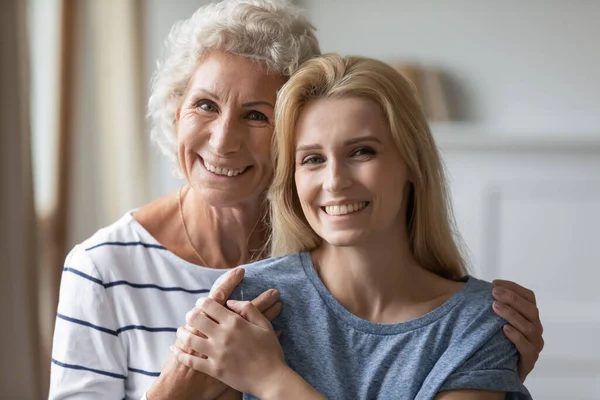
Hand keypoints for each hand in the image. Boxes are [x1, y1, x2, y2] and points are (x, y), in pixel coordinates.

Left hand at [147, 268, 280, 399]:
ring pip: (189, 338)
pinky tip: (175, 349)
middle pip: (195, 318)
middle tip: (191, 317)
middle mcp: (223, 336)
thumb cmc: (270, 351)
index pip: (209, 305)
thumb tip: (230, 301)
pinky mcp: (213, 369)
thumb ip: (248, 308)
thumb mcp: (264, 324)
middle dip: (190, 315)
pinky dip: (180, 354)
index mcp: (235, 322)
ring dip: (182, 332)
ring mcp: (216, 353)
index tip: (201, 304)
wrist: (271, 379)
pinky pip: (191, 361)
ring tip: (182, 331)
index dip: (202, 302)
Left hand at [492, 279, 543, 381]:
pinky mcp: (529, 361)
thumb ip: (494, 305)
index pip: (529, 297)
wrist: (499, 371)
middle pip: (531, 309)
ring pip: (529, 327)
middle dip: (512, 298)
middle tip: (494, 292)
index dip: (513, 287)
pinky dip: (516, 337)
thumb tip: (478, 287)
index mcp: (530, 316)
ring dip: (512, 314)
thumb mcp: (496, 320)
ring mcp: (535, 345)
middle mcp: (536, 329)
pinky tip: (504, 329)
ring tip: (495, 306)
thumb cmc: (496, 341)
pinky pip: (527, 348)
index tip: (494, 283)